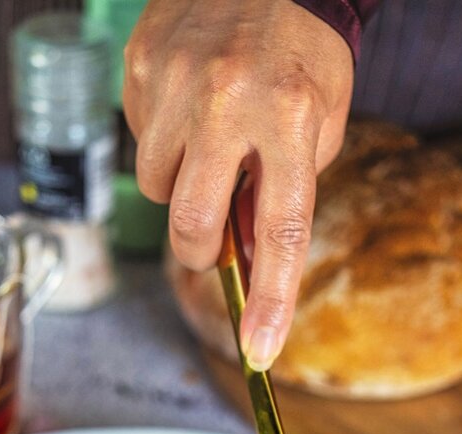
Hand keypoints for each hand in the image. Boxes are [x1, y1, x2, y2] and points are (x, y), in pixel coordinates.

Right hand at [123, 0, 353, 370]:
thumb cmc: (296, 52)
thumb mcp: (322, 115)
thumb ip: (288, 184)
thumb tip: (246, 251)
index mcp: (291, 116)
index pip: (282, 230)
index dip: (271, 300)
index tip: (260, 353)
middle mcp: (230, 100)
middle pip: (193, 226)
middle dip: (200, 250)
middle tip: (212, 237)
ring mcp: (177, 83)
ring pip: (156, 189)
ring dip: (179, 187)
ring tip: (205, 143)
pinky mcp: (140, 69)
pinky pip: (139, 143)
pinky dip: (162, 142)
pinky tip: (184, 109)